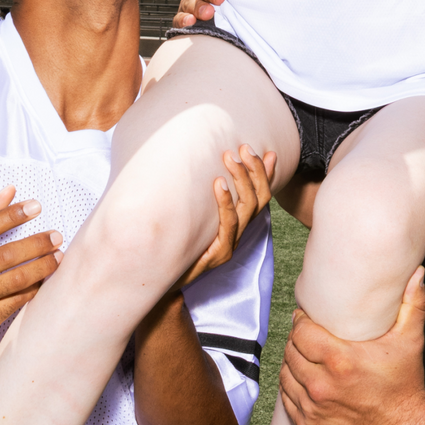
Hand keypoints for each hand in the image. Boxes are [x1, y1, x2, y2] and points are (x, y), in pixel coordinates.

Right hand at [0, 185, 61, 346]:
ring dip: (43, 266)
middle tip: (57, 236)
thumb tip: (10, 191)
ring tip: (58, 256)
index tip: (36, 207)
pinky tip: (45, 278)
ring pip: (15, 281)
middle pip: (6, 255)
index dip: (13, 215)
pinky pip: (15, 303)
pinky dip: (34, 288)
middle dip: (37, 244)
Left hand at [176, 145, 276, 288]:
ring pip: (247, 209)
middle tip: (243, 148)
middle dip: (254, 171)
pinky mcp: (217, 255)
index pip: (262, 196)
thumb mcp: (193, 213)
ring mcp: (229, 246)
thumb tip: (213, 161)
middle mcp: (238, 234)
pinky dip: (225, 202)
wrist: (159, 276)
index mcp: (237, 224)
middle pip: (259, 200)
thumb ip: (206, 193)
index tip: (264, 151)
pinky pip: (228, 226)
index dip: (266, 174)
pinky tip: (218, 184)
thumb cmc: (175, 240)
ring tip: (230, 158)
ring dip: (241, 180)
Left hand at [279, 269, 424, 424]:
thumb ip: (413, 303)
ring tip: (303, 352)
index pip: (301, 332)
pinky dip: (291, 386)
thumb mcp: (410, 341)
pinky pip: (287, 399)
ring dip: (291, 361)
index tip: (308, 317)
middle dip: (297, 339)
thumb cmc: (404, 386)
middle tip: (307, 333)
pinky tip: (302, 376)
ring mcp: (314, 407)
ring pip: (285, 374)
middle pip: (291, 351)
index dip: (301, 321)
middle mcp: (323, 385)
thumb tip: (417, 273)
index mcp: (341, 361)